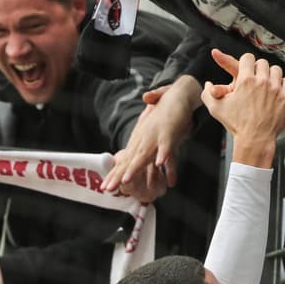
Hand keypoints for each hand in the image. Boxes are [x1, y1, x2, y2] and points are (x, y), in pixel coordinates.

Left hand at [103, 76, 201, 201]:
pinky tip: (159, 163)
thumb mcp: (156, 134)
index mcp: (140, 140)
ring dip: (135, 167)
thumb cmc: (166, 116)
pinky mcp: (169, 131)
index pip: (125, 160)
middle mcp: (144, 138)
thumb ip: (152, 148)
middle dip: (119, 176)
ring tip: (126, 180)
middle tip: (108, 189)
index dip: (115, 174)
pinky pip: (167, 145)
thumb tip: (152, 164)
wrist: (179, 94)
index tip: (105, 188)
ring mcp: (155, 135)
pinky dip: (163, 154)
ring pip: (144, 154)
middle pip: (130, 160)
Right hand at [201, 51, 284, 167]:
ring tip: (266, 85)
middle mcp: (261, 82)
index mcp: (245, 81)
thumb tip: (207, 84)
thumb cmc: (236, 125)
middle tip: (255, 79)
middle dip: (258, 69)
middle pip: (262, 62)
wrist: (255, 139)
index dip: (245, 63)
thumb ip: (208, 94)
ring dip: (271, 75)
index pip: (247, 58)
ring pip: (276, 70)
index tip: (246, 68)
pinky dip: (282, 84)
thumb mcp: (216, 109)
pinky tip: (276, 92)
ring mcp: (276, 89)